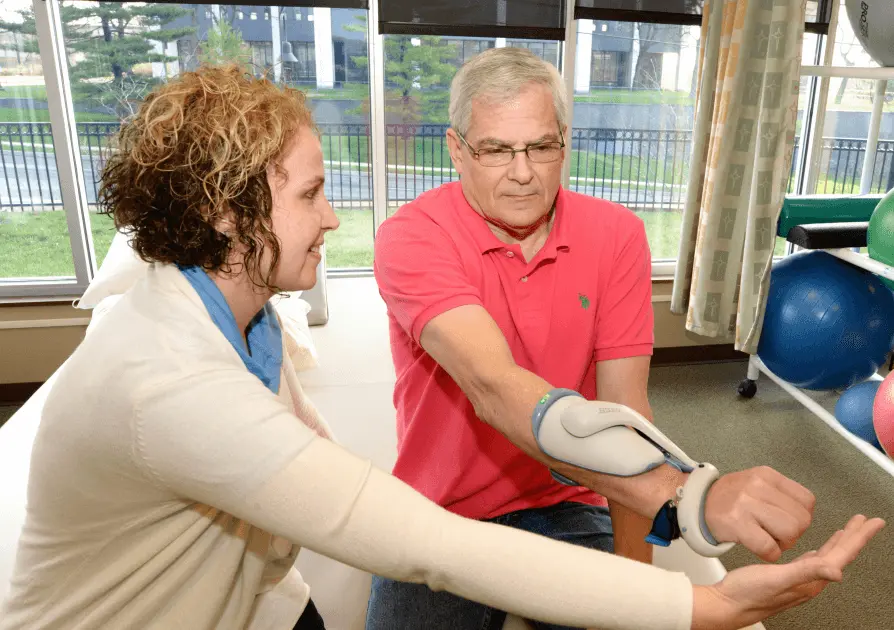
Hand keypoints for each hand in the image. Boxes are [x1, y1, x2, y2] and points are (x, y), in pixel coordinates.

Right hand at [691, 514, 884, 629]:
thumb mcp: (777, 579)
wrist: (726, 605)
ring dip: (839, 542)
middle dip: (854, 537)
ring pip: (827, 557)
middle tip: (867, 522)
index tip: (872, 523)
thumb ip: (806, 572)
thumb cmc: (747, 594)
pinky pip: (811, 561)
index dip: (858, 537)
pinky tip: (817, 550)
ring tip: (848, 531)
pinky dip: (820, 550)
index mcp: (811, 580)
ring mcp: (799, 580)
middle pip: (839, 555)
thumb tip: (837, 572)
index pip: (842, 555)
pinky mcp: (786, 578)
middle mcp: (809, 581)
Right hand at [704, 466, 815, 560]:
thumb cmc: (731, 500)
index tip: (786, 521)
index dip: (802, 516)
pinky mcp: (736, 523)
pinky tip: (760, 549)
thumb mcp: (756, 484)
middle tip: (776, 534)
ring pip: (790, 532)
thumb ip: (781, 494)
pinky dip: (769, 554)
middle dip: (793, 533)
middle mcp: (757, 485)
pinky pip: (769, 547)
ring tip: (768, 540)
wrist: (696, 505)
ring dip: (783, 544)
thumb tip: (805, 514)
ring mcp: (746, 504)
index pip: (807, 500)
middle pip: (802, 519)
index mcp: (766, 475)